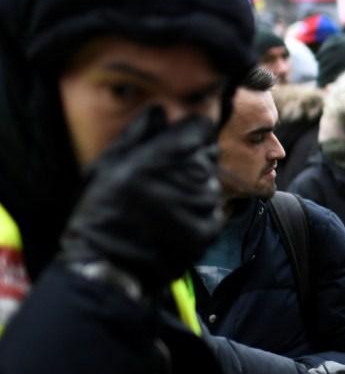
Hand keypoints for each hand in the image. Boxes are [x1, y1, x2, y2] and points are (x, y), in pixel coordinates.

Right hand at [59, 108, 222, 291]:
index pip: (203, 127)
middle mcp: (195, 174)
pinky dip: (197, 214)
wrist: (108, 262)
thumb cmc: (102, 209)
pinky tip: (172, 222)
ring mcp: (206, 203)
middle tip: (161, 180)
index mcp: (170, 153)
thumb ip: (140, 133)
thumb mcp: (109, 163)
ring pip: (210, 183)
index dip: (191, 132)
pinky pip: (212, 211)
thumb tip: (161, 111)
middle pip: (208, 154)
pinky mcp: (210, 228)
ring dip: (194, 189)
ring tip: (162, 204)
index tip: (177, 142)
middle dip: (190, 160)